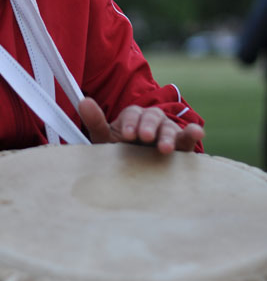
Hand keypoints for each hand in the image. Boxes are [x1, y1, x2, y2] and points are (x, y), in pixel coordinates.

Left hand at [79, 97, 203, 153]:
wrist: (133, 179)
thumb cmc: (118, 156)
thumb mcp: (106, 141)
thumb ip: (96, 122)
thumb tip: (83, 101)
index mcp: (132, 119)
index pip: (132, 114)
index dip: (130, 122)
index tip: (126, 134)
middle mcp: (150, 122)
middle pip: (151, 116)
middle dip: (147, 126)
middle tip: (143, 137)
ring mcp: (166, 133)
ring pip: (168, 126)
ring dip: (166, 134)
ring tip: (163, 148)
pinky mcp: (180, 146)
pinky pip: (187, 138)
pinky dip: (193, 132)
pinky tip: (197, 131)